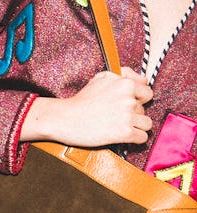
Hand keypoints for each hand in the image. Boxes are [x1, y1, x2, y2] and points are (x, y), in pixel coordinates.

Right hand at [21, 67, 152, 147]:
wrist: (66, 119)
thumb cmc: (82, 99)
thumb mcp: (101, 78)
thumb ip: (124, 74)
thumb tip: (144, 80)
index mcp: (125, 84)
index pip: (147, 93)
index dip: (137, 99)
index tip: (125, 104)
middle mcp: (129, 99)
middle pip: (144, 109)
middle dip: (133, 113)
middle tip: (115, 116)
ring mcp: (128, 116)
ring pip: (147, 124)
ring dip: (136, 126)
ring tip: (120, 126)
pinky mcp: (125, 133)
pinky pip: (142, 137)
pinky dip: (134, 138)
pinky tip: (122, 136)